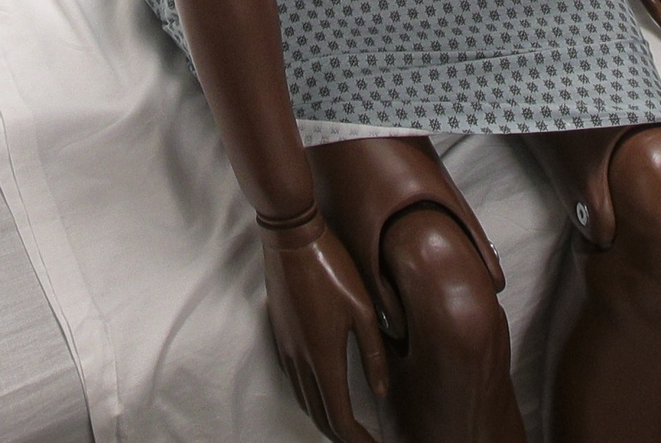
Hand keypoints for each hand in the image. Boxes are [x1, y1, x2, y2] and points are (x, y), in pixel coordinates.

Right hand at [256, 210, 388, 442]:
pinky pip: (294, 382)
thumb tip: (382, 393)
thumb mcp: (364, 310)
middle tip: (365, 441)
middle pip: (319, 416)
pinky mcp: (279, 336)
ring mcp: (285, 349)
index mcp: (323, 357)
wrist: (291, 238)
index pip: (340, 417)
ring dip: (326, 418)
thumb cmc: (333, 268)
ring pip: (304, 401)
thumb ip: (374, 355)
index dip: (358, 439)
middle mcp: (300, 360)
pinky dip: (311, 398)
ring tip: (348, 425)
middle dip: (342, 435)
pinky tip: (324, 392)